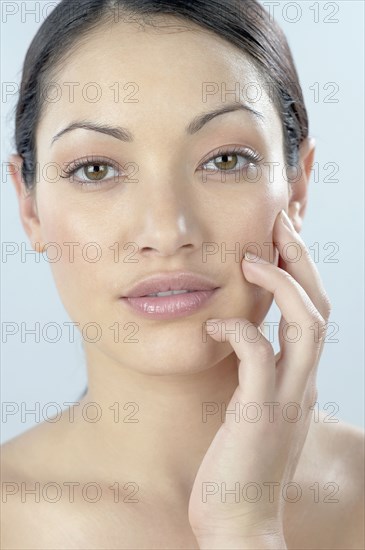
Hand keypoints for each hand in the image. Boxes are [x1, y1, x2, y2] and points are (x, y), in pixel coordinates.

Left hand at [188, 209, 331, 547]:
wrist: (238, 523)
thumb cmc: (237, 464)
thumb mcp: (251, 407)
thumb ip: (254, 373)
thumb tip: (238, 335)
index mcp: (299, 378)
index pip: (312, 312)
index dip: (301, 270)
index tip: (281, 236)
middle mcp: (302, 383)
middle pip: (320, 307)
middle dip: (301, 260)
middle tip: (280, 223)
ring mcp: (287, 398)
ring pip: (307, 326)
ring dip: (282, 286)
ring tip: (252, 259)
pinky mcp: (260, 414)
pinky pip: (259, 358)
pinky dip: (240, 331)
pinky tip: (214, 323)